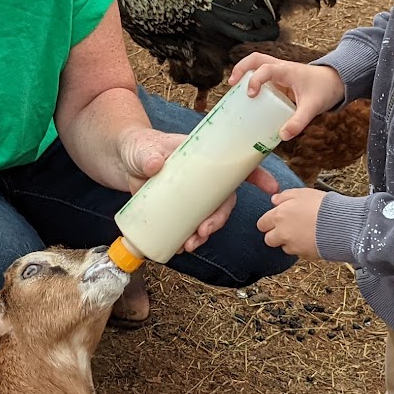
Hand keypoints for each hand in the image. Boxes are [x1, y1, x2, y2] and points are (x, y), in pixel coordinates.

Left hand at [121, 128, 278, 251]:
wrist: (120, 161)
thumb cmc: (137, 147)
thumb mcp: (142, 147)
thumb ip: (147, 154)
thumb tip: (155, 164)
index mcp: (203, 157)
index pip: (235, 165)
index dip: (258, 176)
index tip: (272, 189)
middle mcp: (203, 178)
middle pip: (224, 200)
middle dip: (219, 220)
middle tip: (203, 232)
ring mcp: (191, 195)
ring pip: (208, 217)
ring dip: (205, 234)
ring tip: (190, 245)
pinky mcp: (177, 208)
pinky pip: (190, 226)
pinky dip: (188, 239)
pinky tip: (180, 247)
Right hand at [226, 55, 346, 140]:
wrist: (337, 81)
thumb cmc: (324, 90)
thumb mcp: (312, 107)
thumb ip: (298, 122)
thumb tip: (283, 136)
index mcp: (287, 71)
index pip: (265, 68)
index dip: (255, 79)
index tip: (250, 95)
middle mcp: (281, 68)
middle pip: (255, 59)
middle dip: (241, 68)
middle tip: (231, 84)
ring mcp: (280, 72)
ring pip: (257, 64)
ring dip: (244, 72)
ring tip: (233, 89)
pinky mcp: (280, 79)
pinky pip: (262, 75)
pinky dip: (252, 81)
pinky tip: (248, 97)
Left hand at [257, 186, 325, 260]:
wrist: (341, 224)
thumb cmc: (323, 206)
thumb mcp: (303, 193)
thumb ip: (285, 196)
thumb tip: (274, 200)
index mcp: (279, 216)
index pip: (262, 224)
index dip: (268, 222)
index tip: (276, 219)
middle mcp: (282, 233)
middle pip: (269, 239)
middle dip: (276, 235)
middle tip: (288, 227)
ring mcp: (293, 247)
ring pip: (284, 247)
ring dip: (290, 242)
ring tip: (305, 232)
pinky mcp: (304, 256)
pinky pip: (299, 253)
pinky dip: (303, 248)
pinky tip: (313, 239)